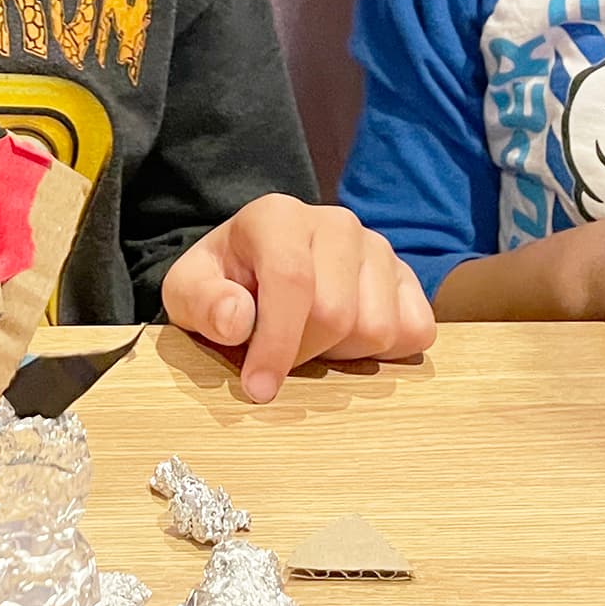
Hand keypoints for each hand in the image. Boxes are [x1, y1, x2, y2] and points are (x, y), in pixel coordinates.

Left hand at [159, 196, 434, 400]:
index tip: (258, 388)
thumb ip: (202, 303)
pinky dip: (383, 355)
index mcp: (278, 217)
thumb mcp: (188, 293)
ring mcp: (379, 248)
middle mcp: (336, 223)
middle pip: (336, 313)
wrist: (257, 270)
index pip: (292, 282)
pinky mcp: (408, 278)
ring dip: (341, 356)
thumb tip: (238, 319)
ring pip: (378, 328)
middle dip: (303, 353)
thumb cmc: (223, 285)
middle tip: (278, 355)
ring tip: (311, 342)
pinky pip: (415, 332)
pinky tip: (347, 343)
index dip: (277, 343)